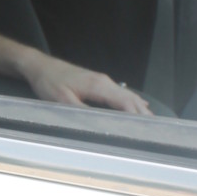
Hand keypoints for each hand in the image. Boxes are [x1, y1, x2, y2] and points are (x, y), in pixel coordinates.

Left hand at [19, 52, 151, 115]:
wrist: (39, 66)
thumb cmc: (49, 82)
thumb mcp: (62, 100)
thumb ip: (83, 112)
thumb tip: (101, 123)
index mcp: (98, 85)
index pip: (125, 102)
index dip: (137, 116)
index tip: (147, 128)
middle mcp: (103, 81)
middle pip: (130, 98)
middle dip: (143, 113)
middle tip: (156, 129)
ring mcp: (101, 80)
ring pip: (126, 94)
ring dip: (139, 107)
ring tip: (151, 120)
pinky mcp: (97, 82)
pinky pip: (119, 92)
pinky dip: (130, 100)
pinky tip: (138, 104)